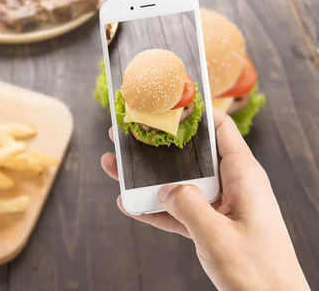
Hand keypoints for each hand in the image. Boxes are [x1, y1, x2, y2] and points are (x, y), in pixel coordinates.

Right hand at [101, 108, 309, 290]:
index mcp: (243, 177)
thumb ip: (188, 206)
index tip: (164, 104)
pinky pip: (178, 210)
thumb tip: (164, 189)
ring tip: (116, 166)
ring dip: (147, 178)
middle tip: (127, 134)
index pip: (220, 130)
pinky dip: (154, 208)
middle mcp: (231, 186)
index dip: (194, 113)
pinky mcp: (210, 227)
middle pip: (189, 156)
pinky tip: (129, 205)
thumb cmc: (259, 272)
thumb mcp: (219, 236)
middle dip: (156, 145)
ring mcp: (219, 207)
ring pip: (178, 183)